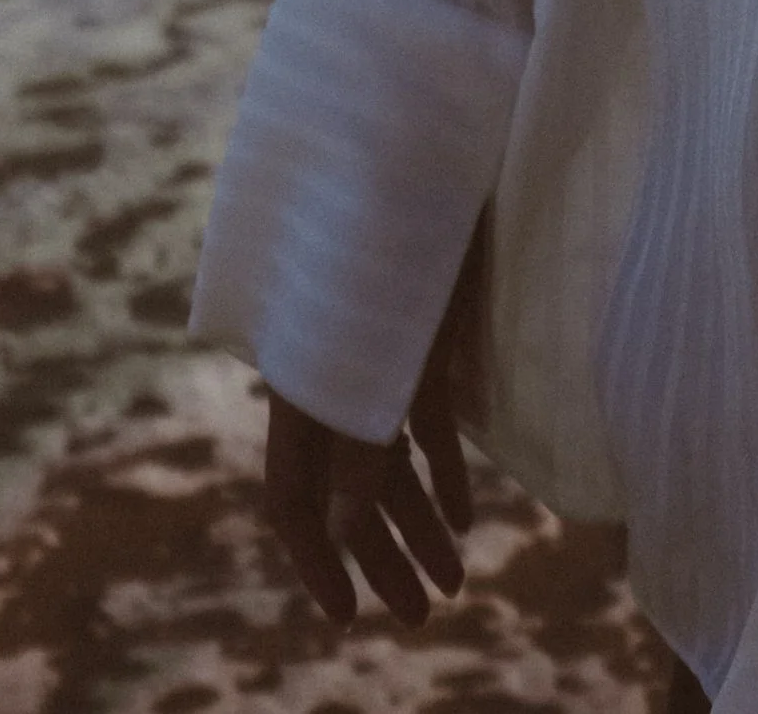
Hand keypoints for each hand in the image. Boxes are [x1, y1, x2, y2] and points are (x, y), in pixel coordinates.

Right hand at [258, 266, 475, 623]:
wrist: (423, 141)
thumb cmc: (385, 236)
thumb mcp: (374, 343)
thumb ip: (357, 435)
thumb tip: (345, 530)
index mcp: (300, 383)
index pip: (291, 491)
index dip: (315, 558)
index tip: (347, 616)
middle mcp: (332, 378)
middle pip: (347, 489)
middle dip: (381, 558)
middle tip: (420, 616)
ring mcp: (378, 357)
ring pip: (389, 460)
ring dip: (418, 525)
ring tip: (454, 584)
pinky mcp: (422, 336)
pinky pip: (423, 421)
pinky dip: (443, 472)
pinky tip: (466, 516)